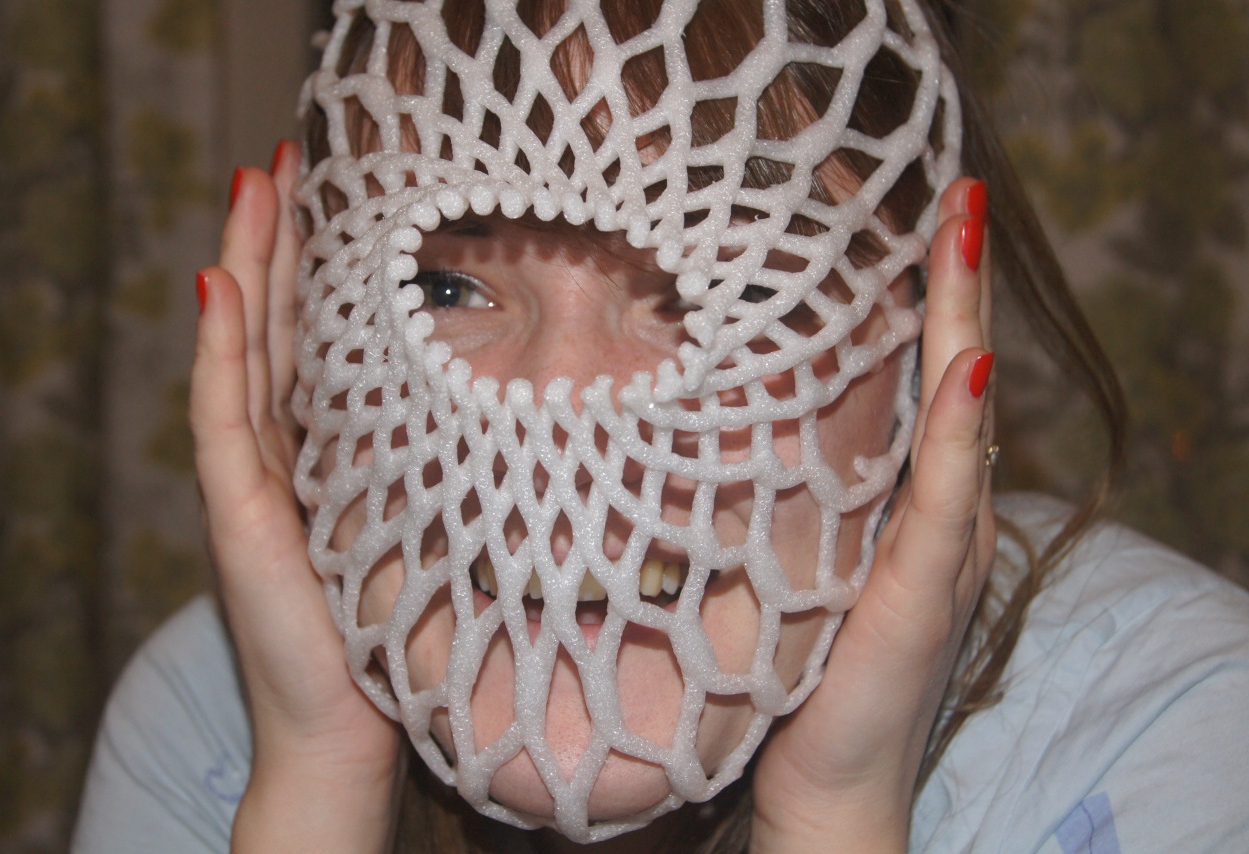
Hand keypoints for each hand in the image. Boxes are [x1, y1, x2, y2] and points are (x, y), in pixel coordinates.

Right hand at [191, 143, 401, 851]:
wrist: (351, 724)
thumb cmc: (397, 626)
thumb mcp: (427, 524)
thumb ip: (443, 463)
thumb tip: (522, 408)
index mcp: (319, 449)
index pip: (309, 338)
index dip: (311, 264)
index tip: (330, 189)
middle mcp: (278, 453)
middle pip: (269, 326)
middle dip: (273, 241)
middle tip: (283, 158)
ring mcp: (251, 481)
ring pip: (241, 353)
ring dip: (241, 268)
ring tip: (251, 189)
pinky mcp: (240, 519)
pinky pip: (224, 421)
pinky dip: (221, 355)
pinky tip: (219, 292)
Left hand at [750, 177, 996, 852]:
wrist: (827, 778)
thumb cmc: (803, 671)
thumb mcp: (793, 562)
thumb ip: (787, 498)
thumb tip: (715, 431)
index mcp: (906, 505)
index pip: (924, 383)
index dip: (927, 303)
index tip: (918, 220)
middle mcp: (938, 515)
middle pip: (955, 380)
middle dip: (956, 287)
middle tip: (955, 196)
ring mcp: (940, 552)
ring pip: (958, 420)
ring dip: (964, 324)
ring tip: (960, 239)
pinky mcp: (922, 596)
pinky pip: (944, 503)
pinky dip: (957, 433)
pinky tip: (964, 370)